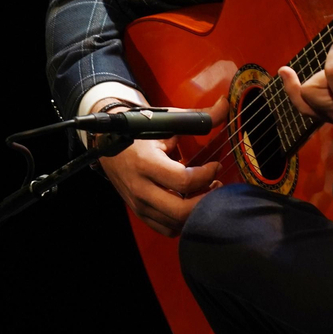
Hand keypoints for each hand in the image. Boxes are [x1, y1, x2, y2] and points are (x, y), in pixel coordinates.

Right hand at [95, 92, 226, 236]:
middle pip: (180, 211)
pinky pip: (165, 228)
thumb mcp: (166, 121)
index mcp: (146, 164)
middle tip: (216, 185)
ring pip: (174, 223)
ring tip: (206, 193)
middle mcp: (140, 188)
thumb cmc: (140, 132)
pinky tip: (190, 205)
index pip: (184, 181)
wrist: (107, 144)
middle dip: (205, 201)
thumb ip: (198, 117)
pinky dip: (182, 221)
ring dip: (196, 212)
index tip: (216, 165)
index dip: (207, 175)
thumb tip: (225, 104)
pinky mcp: (140, 212)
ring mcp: (139, 204)